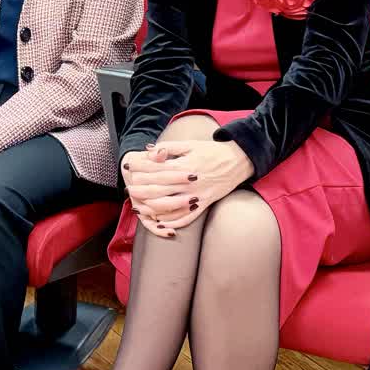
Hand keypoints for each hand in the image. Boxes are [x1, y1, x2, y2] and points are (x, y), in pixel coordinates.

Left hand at [122, 139, 253, 236]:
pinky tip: (162, 224)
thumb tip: (149, 149)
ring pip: (170, 205)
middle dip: (141, 191)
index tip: (130, 170)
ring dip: (153, 208)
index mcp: (184, 165)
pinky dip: (174, 222)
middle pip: (160, 189)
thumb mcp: (190, 145)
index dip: (141, 171)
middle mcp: (189, 182)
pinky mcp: (205, 203)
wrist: (239, 159)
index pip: (157, 170)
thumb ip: (169, 147)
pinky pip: (188, 217)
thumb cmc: (213, 151)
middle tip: (129, 190)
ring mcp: (198, 195)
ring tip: (140, 208)